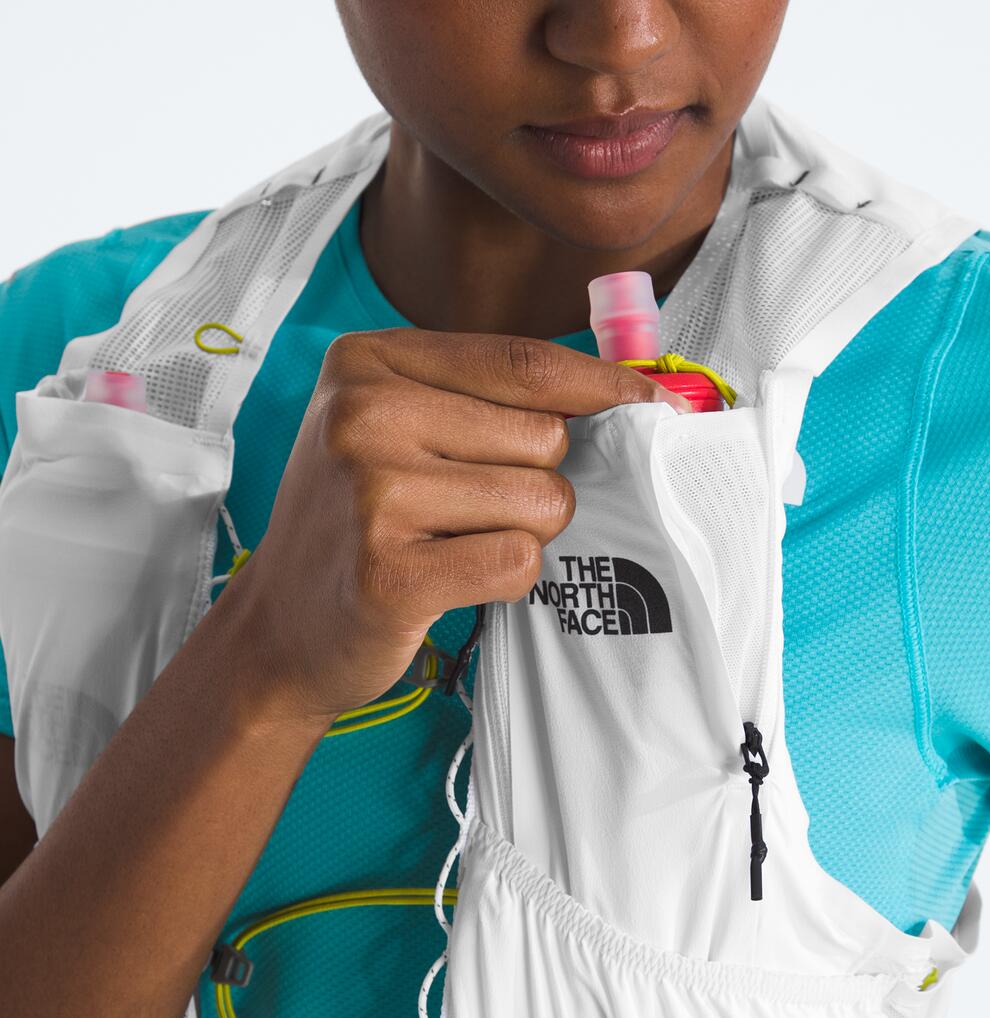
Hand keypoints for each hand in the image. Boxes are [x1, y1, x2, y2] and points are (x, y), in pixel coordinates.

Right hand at [219, 330, 679, 727]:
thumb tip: (623, 393)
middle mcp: (364, 413)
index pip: (525, 363)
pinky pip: (518, 562)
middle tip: (473, 512)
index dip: (603, 387)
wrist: (279, 630)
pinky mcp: (390, 571)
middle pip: (544, 438)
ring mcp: (372, 492)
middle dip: (537, 483)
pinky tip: (451, 581)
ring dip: (520, 535)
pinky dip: (507, 581)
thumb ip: (486, 400)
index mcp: (369, 361)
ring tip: (453, 546)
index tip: (656, 404)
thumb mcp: (394, 429)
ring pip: (540, 503)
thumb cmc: (359, 524)